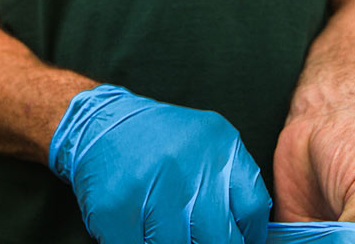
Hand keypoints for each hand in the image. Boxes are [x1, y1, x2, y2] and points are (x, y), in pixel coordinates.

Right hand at [50, 85, 271, 243]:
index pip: (252, 209)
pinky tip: (140, 229)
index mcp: (219, 145)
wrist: (101, 123)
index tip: (237, 239)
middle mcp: (187, 164)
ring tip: (167, 228)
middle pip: (221, 238)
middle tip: (197, 237)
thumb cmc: (163, 143)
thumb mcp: (209, 145)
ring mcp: (149, 186)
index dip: (248, 235)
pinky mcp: (116, 208)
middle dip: (211, 243)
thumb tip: (254, 237)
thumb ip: (234, 185)